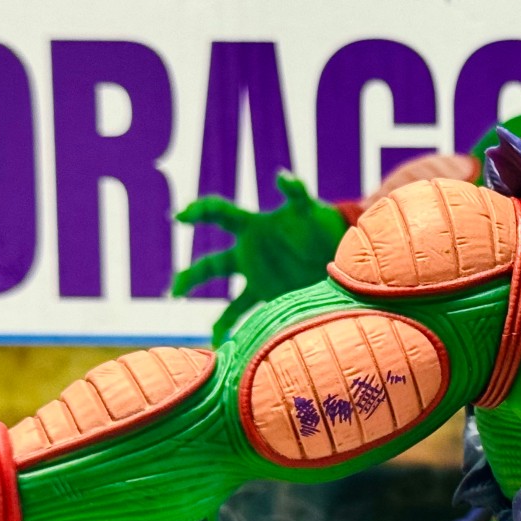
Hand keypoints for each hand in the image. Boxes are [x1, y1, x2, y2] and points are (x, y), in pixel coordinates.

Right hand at [172, 172, 349, 343]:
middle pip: (213, 265)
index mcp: (254, 227)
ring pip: (226, 294)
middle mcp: (250, 253)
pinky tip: (220, 344)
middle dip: (194, 277)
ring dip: (210, 306)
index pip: (220, 215)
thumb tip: (283, 176)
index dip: (200, 212)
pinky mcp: (272, 296)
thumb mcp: (309, 209)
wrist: (344, 252)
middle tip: (176, 290)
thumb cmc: (323, 225)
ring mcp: (259, 277)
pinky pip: (247, 314)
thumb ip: (296, 193)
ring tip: (188, 318)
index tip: (182, 218)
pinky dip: (234, 328)